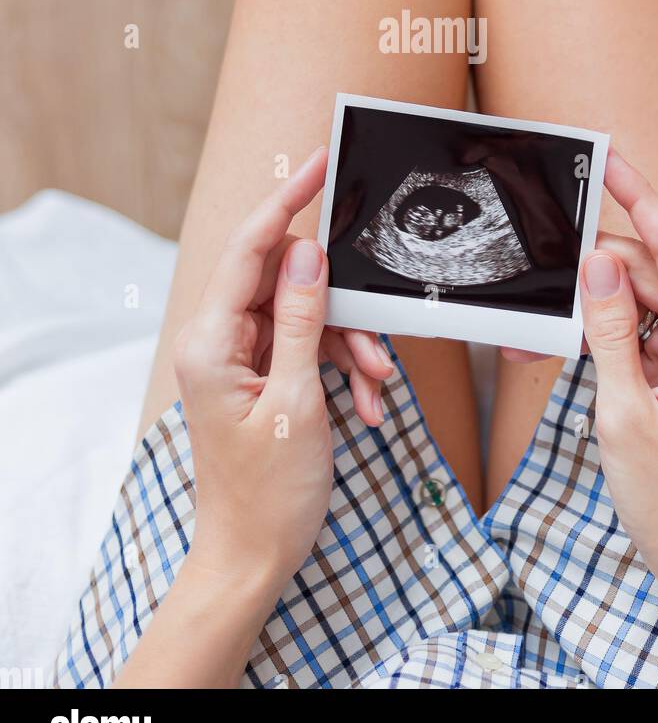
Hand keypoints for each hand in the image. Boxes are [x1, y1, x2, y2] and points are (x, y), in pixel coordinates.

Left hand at [174, 147, 390, 596]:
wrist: (252, 560)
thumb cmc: (268, 494)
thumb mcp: (297, 401)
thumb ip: (304, 321)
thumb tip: (308, 252)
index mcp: (212, 341)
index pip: (251, 249)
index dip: (286, 201)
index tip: (319, 162)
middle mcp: (220, 341)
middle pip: (287, 284)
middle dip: (342, 310)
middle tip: (380, 345)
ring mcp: (240, 360)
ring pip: (306, 318)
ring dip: (350, 349)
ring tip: (379, 390)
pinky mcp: (260, 378)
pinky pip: (308, 350)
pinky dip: (342, 371)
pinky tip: (369, 407)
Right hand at [578, 150, 657, 597]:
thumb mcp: (625, 410)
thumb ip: (609, 330)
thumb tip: (597, 261)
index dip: (638, 197)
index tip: (609, 158)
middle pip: (647, 272)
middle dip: (592, 263)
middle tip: (540, 252)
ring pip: (635, 305)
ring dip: (585, 309)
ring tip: (534, 320)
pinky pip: (632, 338)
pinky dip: (594, 339)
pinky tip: (551, 344)